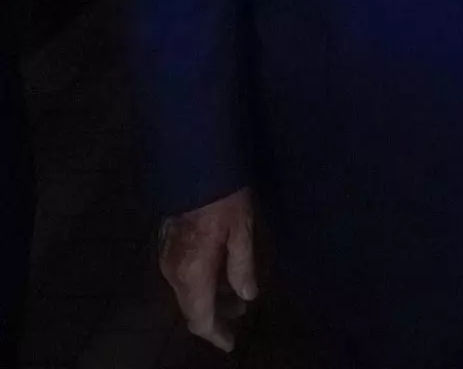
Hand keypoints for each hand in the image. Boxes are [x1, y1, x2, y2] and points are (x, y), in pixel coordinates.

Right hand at [159, 188, 257, 351]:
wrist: (195, 166)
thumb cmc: (224, 198)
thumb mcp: (242, 231)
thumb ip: (242, 267)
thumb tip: (246, 297)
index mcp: (192, 273)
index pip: (200, 318)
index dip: (216, 334)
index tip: (231, 343)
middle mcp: (174, 272)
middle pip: (191, 308)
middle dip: (216, 315)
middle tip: (240, 314)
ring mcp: (168, 258)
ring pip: (187, 292)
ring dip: (210, 297)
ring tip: (236, 293)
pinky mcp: (168, 245)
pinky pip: (184, 276)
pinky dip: (202, 282)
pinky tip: (221, 272)